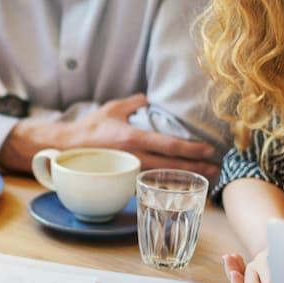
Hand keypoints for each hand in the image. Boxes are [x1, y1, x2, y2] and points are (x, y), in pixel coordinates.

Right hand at [65, 94, 218, 177]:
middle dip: (197, 169)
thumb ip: (135, 102)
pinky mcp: (125, 179)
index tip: (210, 150)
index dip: (192, 149)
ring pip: (164, 178)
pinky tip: (182, 184)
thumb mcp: (113, 108)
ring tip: (207, 178)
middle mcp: (134, 157)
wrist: (66, 148)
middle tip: (217, 169)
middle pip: (172, 167)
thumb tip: (150, 98)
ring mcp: (130, 170)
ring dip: (187, 179)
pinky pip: (151, 183)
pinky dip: (168, 184)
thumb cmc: (90, 128)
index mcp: (133, 138)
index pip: (169, 145)